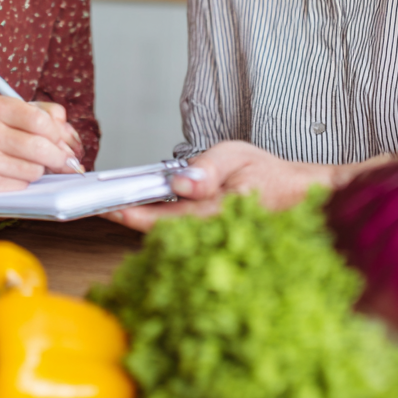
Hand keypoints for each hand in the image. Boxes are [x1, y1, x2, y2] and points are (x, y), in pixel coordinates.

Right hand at [0, 95, 83, 191]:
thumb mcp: (16, 111)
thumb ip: (49, 116)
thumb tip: (72, 143)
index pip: (40, 120)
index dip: (58, 134)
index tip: (63, 141)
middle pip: (40, 148)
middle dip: (59, 157)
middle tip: (64, 160)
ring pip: (34, 170)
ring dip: (39, 169)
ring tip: (26, 161)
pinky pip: (22, 185)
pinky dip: (24, 181)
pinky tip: (12, 172)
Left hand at [106, 141, 352, 232]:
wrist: (302, 199)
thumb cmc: (270, 176)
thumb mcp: (238, 156)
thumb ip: (207, 169)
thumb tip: (180, 183)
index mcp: (213, 215)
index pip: (161, 220)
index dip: (129, 215)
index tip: (104, 206)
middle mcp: (207, 235)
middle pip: (155, 232)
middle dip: (126, 217)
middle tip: (95, 202)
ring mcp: (208, 240)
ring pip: (164, 235)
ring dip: (139, 220)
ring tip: (111, 202)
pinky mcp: (209, 239)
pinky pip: (177, 233)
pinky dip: (157, 221)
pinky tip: (143, 208)